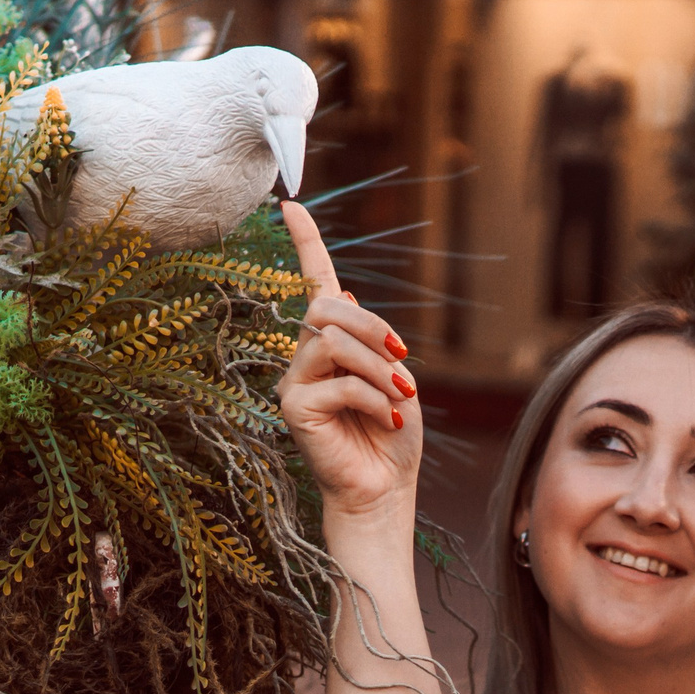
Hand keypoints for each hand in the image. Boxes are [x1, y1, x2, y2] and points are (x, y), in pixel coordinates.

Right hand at [274, 200, 419, 521]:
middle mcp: (305, 355)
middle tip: (403, 360)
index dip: (307, 243)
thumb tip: (351, 296)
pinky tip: (386, 420)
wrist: (385, 489)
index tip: (292, 204)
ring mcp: (294, 380)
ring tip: (399, 400)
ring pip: (332, 341)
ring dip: (379, 369)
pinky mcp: (291, 407)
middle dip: (373, 329)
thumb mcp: (394, 378)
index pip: (316, 283)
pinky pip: (335, 381)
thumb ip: (373, 342)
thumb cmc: (391, 436)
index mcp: (332, 342)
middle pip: (327, 308)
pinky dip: (372, 398)